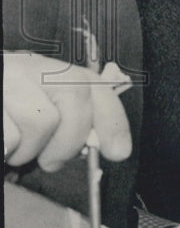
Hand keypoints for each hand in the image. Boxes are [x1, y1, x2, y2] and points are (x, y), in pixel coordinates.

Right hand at [3, 51, 131, 170]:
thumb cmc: (5, 117)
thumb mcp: (35, 111)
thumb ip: (68, 121)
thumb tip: (108, 147)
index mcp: (45, 70)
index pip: (91, 84)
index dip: (111, 118)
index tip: (119, 152)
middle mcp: (25, 67)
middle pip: (75, 97)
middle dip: (69, 141)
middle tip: (51, 160)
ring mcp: (6, 81)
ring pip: (41, 121)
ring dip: (28, 150)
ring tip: (13, 149)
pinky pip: (9, 138)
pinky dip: (5, 153)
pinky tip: (1, 148)